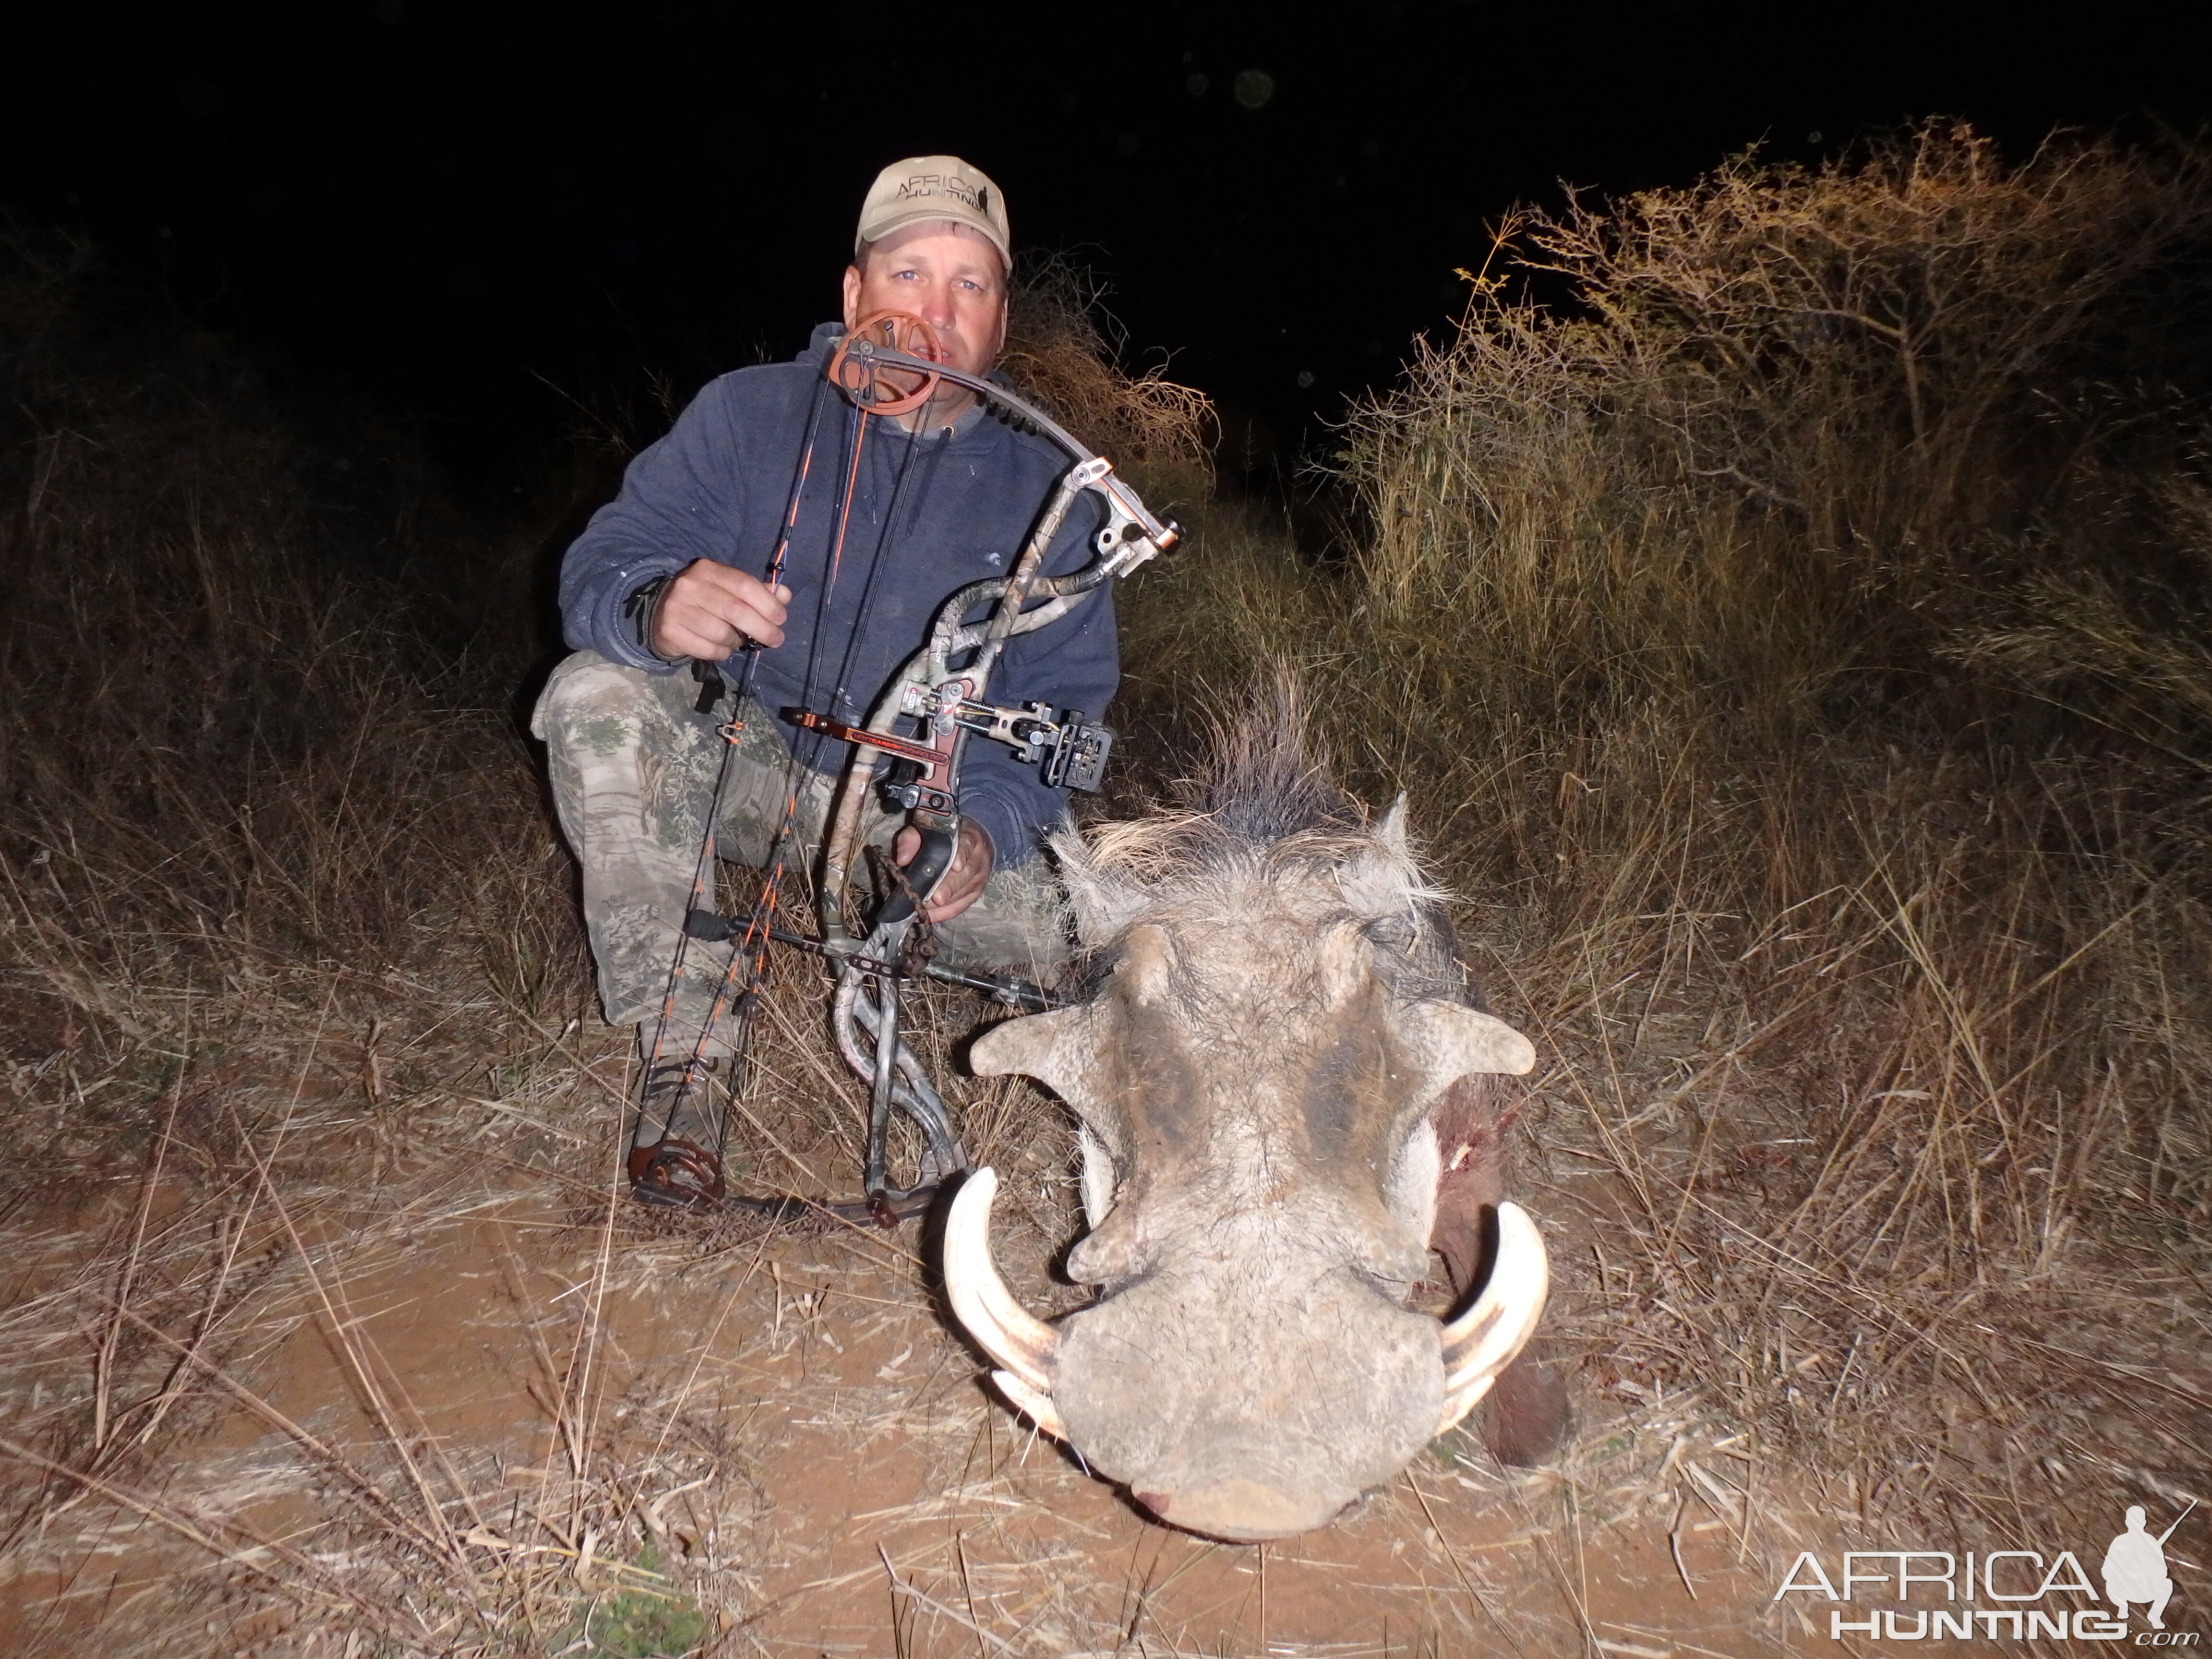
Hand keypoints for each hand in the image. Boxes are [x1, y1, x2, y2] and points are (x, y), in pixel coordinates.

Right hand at [652, 559, 791, 658]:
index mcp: (708, 570)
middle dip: (762, 628)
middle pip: (736, 610)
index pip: (744, 585)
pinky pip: (708, 650)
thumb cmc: (704, 600)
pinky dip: (722, 653)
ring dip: (738, 642)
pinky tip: (723, 648)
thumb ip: (757, 591)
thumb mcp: (728, 589)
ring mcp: (677, 609)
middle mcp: (690, 586)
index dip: (768, 603)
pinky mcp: (670, 631)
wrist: (660, 612)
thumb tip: (784, 595)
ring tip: (739, 641)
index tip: (781, 619)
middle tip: (776, 639)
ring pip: (721, 633)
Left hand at [893, 818, 993, 922]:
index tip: (955, 866)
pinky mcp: (976, 892)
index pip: (967, 845)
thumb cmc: (944, 836)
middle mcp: (978, 857)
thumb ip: (912, 839)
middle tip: (936, 897)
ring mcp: (980, 877)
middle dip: (950, 887)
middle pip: (966, 874)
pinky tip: (929, 916)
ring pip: (964, 893)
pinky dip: (945, 913)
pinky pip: (962, 906)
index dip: (961, 855)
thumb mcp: (927, 829)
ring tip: (925, 909)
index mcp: (969, 836)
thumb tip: (901, 859)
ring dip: (944, 904)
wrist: (972, 840)